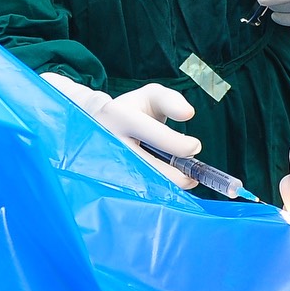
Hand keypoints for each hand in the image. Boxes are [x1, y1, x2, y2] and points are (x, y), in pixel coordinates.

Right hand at [41, 72, 200, 189]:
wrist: (95, 122)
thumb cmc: (131, 109)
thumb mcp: (150, 96)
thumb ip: (171, 101)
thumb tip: (188, 114)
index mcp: (118, 115)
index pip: (154, 134)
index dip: (179, 145)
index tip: (194, 147)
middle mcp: (107, 140)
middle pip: (148, 167)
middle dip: (176, 175)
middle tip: (190, 174)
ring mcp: (102, 163)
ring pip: (141, 185)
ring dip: (166, 187)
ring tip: (181, 180)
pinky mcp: (103, 181)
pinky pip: (133, 194)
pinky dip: (153, 193)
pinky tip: (163, 186)